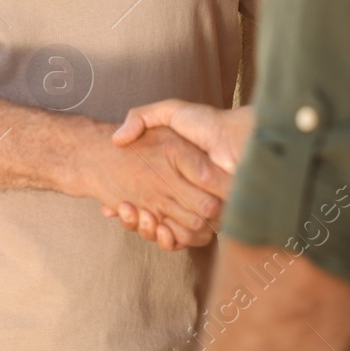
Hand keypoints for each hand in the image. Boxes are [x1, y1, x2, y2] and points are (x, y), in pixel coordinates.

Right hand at [103, 103, 255, 247]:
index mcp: (171, 174)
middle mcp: (180, 193)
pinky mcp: (206, 219)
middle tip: (121, 208)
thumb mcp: (168, 112)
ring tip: (137, 213)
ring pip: (161, 231)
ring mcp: (193, 207)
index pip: (140, 196)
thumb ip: (141, 117)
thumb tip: (117, 140)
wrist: (237, 137)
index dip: (125, 205)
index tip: (112, 203)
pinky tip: (156, 224)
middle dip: (132, 219)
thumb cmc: (204, 123)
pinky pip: (182, 238)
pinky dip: (167, 238)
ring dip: (145, 228)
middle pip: (148, 218)